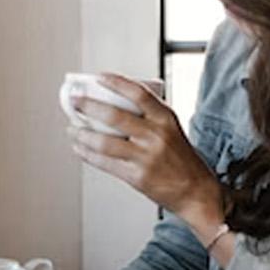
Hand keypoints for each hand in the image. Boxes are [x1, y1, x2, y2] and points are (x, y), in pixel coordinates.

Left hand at [68, 74, 224, 235]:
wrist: (196, 191)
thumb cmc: (182, 159)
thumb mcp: (172, 129)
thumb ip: (149, 116)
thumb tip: (115, 103)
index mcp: (166, 119)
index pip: (139, 93)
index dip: (116, 82)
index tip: (99, 77)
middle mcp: (156, 135)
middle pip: (114, 116)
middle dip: (88, 106)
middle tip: (75, 101)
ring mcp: (145, 157)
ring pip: (104, 141)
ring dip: (82, 134)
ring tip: (72, 128)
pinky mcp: (136, 176)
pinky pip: (105, 163)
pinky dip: (87, 154)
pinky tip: (80, 148)